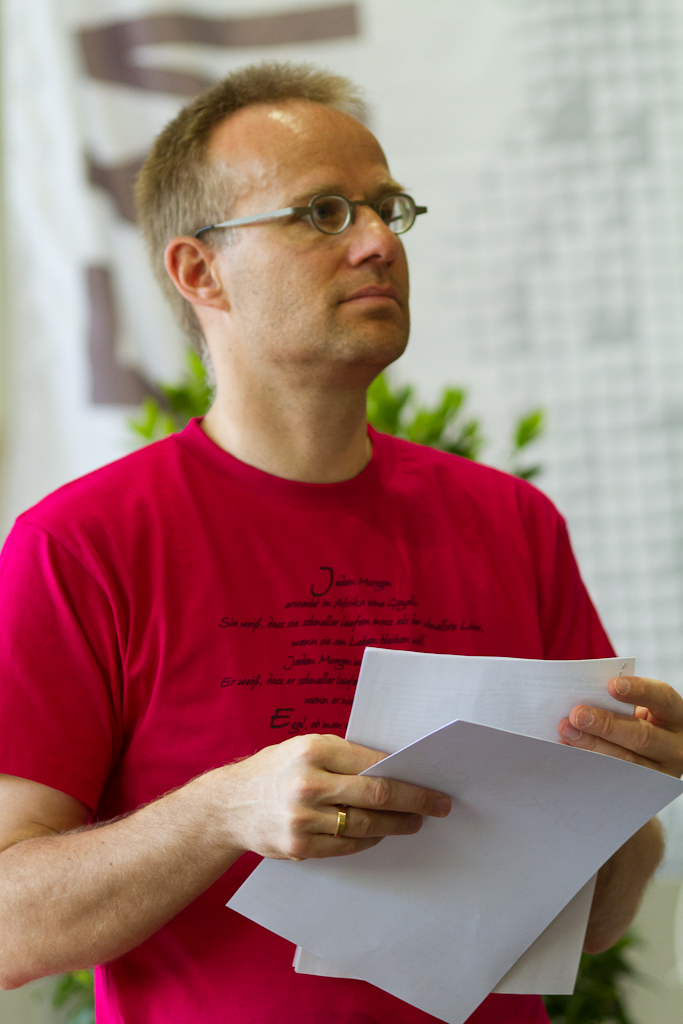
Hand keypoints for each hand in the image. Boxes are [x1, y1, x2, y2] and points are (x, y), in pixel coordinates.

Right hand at [216, 733, 450, 860]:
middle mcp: (308, 784)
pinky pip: (347, 846)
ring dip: (395, 825)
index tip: (431, 781)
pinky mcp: (299, 847)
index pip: (374, 764)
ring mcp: (302, 818)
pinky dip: (368, 841)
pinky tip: (381, 834)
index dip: (407, 775)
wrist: (230, 804)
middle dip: (414, 802)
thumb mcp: (305, 748)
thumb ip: (345, 757)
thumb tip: (394, 768)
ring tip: (413, 822)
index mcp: (313, 750)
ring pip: (365, 825)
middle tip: (438, 806)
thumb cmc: (276, 769)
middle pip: (376, 796)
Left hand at [558, 676, 682, 777]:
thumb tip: (580, 694)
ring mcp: (663, 773)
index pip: (662, 699)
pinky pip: (614, 779)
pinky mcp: (644, 790)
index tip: (612, 685)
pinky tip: (568, 751)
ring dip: (593, 746)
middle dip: (606, 725)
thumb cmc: (639, 721)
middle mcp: (676, 746)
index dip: (639, 691)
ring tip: (567, 732)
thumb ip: (619, 702)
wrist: (652, 759)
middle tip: (577, 715)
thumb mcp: (640, 709)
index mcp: (676, 716)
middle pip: (642, 736)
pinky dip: (588, 764)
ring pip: (627, 762)